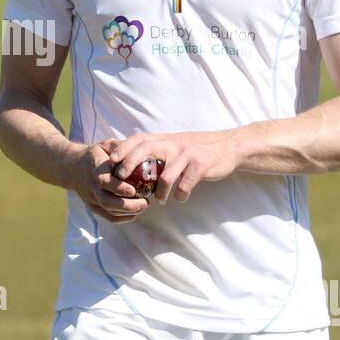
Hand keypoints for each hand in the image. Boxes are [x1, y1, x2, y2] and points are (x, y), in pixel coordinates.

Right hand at [66, 141, 150, 223]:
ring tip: (143, 206)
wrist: (72, 167)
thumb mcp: (105, 145)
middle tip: (146, 202)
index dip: (119, 188)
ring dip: (128, 212)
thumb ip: (120, 147)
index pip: (104, 182)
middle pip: (107, 202)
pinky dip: (123, 218)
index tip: (134, 190)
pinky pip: (108, 217)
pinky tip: (135, 213)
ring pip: (109, 211)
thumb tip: (138, 149)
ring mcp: (91, 199)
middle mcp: (91, 187)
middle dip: (128, 205)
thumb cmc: (95, 155)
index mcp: (94, 170)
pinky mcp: (93, 207)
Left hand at [104, 131, 241, 202]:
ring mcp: (187, 154)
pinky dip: (180, 195)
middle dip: (130, 163)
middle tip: (120, 180)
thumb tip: (134, 163)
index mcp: (166, 139)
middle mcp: (174, 144)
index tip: (110, 161)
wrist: (229, 146)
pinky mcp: (200, 166)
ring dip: (159, 192)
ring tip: (159, 201)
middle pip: (146, 149)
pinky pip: (185, 184)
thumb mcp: (176, 144)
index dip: (123, 148)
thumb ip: (158, 151)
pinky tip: (181, 198)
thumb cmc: (198, 149)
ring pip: (165, 174)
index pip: (139, 138)